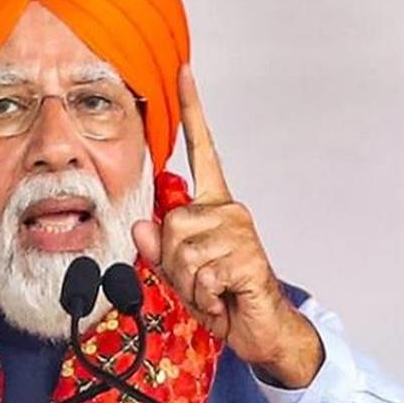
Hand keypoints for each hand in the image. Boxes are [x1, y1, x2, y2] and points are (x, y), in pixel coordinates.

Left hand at [132, 65, 322, 387]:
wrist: (259, 330)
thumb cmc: (223, 296)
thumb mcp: (180, 273)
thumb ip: (158, 249)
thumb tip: (144, 227)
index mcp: (214, 206)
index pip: (203, 150)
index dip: (193, 110)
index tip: (184, 72)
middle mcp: (229, 210)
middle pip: (169, 223)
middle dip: (173, 262)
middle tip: (200, 279)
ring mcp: (240, 231)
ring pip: (180, 251)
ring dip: (189, 282)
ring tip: (213, 289)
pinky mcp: (247, 256)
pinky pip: (199, 274)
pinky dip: (204, 296)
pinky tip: (224, 297)